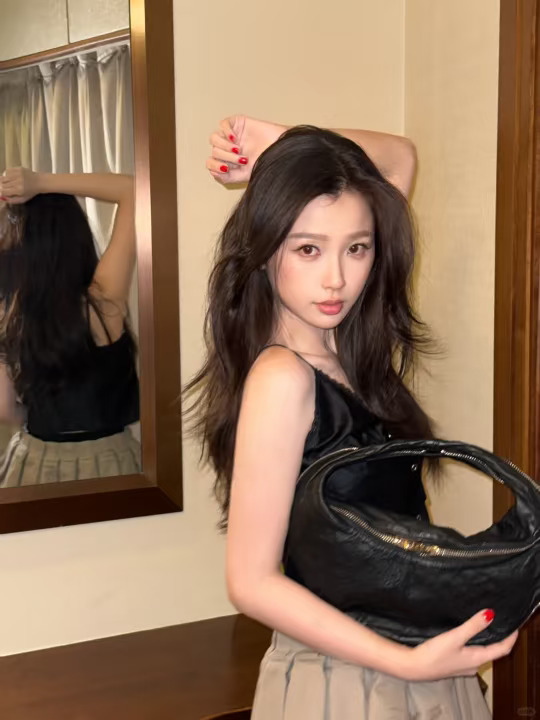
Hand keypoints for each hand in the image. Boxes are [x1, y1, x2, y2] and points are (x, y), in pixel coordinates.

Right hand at [0, 167, 40, 203]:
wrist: (40, 181)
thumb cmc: (31, 191)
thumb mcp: (23, 199)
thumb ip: (12, 200)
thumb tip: (2, 198)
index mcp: (18, 190)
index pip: (3, 191)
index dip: (2, 192)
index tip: (4, 192)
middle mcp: (17, 182)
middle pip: (2, 184)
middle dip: (3, 187)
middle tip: (7, 187)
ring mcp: (17, 174)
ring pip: (3, 177)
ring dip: (4, 180)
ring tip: (9, 182)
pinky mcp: (18, 169)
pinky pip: (7, 171)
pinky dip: (7, 174)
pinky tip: (11, 177)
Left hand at [206, 115, 285, 184]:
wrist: (280, 149)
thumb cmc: (266, 161)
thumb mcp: (245, 176)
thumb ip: (228, 178)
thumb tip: (213, 173)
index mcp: (228, 161)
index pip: (211, 163)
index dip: (215, 166)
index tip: (226, 169)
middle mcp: (228, 149)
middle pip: (214, 152)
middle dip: (227, 158)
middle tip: (243, 159)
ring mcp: (231, 136)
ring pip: (214, 139)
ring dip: (224, 147)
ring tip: (238, 150)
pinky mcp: (237, 123)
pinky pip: (223, 125)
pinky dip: (226, 132)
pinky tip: (235, 139)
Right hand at [400, 610, 517, 680]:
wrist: (413, 667)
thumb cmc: (434, 654)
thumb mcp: (455, 637)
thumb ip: (473, 626)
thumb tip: (491, 614)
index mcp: (477, 659)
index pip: (501, 650)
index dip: (510, 638)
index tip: (515, 626)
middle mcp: (472, 665)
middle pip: (492, 652)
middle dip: (497, 639)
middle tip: (500, 624)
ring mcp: (462, 666)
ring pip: (480, 653)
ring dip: (484, 641)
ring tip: (485, 626)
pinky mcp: (452, 664)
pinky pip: (469, 653)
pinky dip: (473, 644)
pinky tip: (465, 637)